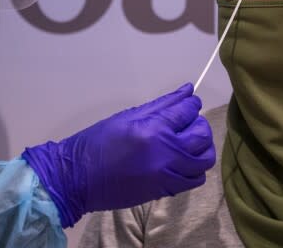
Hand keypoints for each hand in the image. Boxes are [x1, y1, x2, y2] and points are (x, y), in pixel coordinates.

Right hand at [21, 83, 214, 226]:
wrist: (78, 178)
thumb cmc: (98, 142)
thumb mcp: (127, 116)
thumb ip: (161, 104)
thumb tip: (187, 91)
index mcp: (153, 129)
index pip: (188, 112)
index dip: (192, 104)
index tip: (188, 103)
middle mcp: (166, 153)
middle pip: (202, 135)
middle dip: (199, 124)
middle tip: (186, 122)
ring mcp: (167, 175)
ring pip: (204, 160)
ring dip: (202, 147)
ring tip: (187, 142)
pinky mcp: (165, 191)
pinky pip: (194, 180)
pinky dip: (194, 168)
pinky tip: (181, 161)